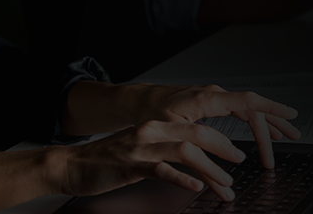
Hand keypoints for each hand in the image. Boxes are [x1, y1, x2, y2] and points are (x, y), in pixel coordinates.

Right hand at [51, 119, 246, 200]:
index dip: (221, 139)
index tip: (236, 153)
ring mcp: (142, 148)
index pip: (196, 127)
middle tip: (239, 162)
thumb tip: (195, 162)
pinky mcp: (132, 165)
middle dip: (223, 147)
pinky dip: (182, 178)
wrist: (73, 165)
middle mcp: (151, 132)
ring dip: (210, 168)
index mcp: (156, 126)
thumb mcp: (140, 150)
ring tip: (224, 183)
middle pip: (196, 133)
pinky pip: (162, 170)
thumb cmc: (107, 162)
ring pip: (185, 151)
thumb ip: (165, 152)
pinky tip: (195, 186)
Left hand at [128, 84, 300, 169]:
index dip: (272, 107)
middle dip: (273, 127)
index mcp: (207, 99)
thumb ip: (200, 162)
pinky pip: (241, 111)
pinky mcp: (213, 103)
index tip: (291, 115)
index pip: (247, 100)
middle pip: (253, 109)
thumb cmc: (152, 115)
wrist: (140, 102)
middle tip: (287, 143)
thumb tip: (221, 184)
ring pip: (249, 109)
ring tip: (287, 136)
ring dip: (269, 123)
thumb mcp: (175, 141)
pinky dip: (256, 121)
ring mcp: (215, 97)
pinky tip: (266, 132)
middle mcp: (214, 95)